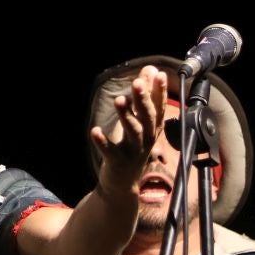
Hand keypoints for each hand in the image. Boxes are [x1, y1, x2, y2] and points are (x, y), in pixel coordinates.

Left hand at [91, 64, 164, 190]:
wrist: (123, 184)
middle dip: (143, 100)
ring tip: (119, 100)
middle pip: (147, 117)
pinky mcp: (117, 161)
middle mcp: (146, 139)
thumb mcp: (141, 122)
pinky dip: (103, 141)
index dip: (159, 92)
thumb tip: (152, 70)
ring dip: (126, 116)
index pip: (158, 107)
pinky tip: (95, 131)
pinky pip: (110, 150)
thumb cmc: (132, 148)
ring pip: (133, 132)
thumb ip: (145, 97)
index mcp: (152, 129)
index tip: (159, 74)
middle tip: (137, 83)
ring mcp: (132, 151)